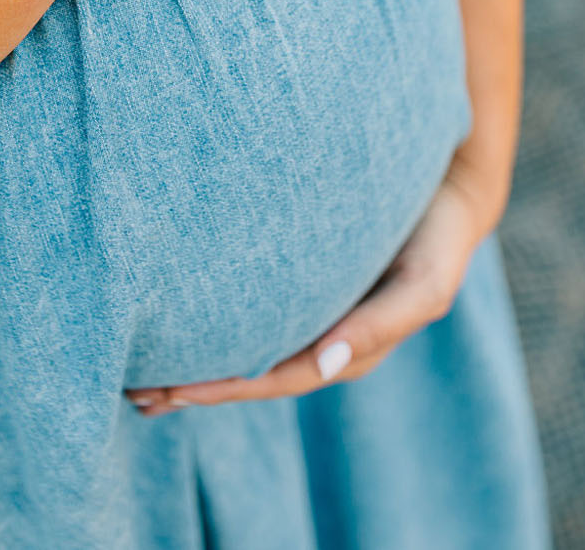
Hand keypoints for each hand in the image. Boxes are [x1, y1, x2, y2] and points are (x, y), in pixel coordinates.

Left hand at [125, 147, 506, 415]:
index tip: (173, 390)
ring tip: (141, 374)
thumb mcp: (422, 286)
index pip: (275, 379)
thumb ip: (378, 326)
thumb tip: (326, 362)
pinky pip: (252, 310)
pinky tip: (177, 319)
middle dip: (197, 387)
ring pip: (246, 345)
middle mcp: (323, 337)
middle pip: (251, 373)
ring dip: (197, 363)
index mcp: (347, 349)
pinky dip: (214, 322)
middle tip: (137, 392)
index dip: (224, 389)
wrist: (447, 193)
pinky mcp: (303, 280)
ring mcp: (311, 311)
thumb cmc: (435, 241)